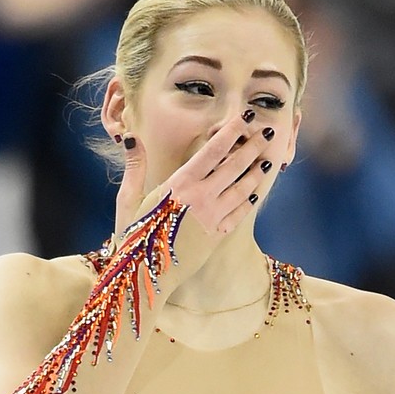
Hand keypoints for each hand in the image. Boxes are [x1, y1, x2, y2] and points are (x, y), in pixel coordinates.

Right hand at [115, 112, 274, 245]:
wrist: (146, 276)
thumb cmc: (133, 237)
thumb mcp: (128, 199)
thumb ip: (135, 167)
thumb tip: (131, 137)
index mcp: (179, 184)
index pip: (212, 150)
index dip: (232, 131)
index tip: (246, 117)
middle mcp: (200, 198)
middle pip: (233, 166)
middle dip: (252, 146)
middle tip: (267, 132)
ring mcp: (212, 218)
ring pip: (241, 188)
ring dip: (256, 172)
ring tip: (267, 159)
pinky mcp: (216, 237)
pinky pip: (238, 214)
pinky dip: (248, 201)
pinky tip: (254, 193)